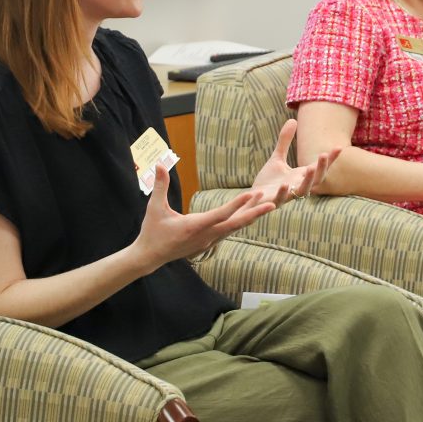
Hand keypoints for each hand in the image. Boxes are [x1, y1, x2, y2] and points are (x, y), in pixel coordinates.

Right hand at [133, 161, 273, 270]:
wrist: (150, 257)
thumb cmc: (151, 232)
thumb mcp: (154, 208)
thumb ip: (160, 186)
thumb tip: (160, 164)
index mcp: (194, 226)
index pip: (220, 214)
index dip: (236, 204)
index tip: (250, 194)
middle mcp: (206, 235)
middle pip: (235, 224)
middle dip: (254, 213)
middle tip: (272, 203)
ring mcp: (209, 241)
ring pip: (235, 228)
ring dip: (250, 216)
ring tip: (267, 203)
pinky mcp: (208, 242)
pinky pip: (229, 231)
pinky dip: (241, 221)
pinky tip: (251, 214)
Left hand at [254, 119, 340, 203]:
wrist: (253, 200)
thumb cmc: (268, 181)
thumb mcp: (277, 158)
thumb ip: (285, 141)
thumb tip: (293, 120)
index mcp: (301, 176)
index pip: (319, 167)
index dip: (330, 158)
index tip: (339, 147)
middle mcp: (298, 186)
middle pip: (316, 179)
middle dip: (321, 168)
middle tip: (323, 154)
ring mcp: (287, 196)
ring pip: (302, 191)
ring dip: (308, 181)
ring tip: (310, 168)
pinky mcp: (273, 202)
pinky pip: (280, 199)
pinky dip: (283, 193)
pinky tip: (285, 185)